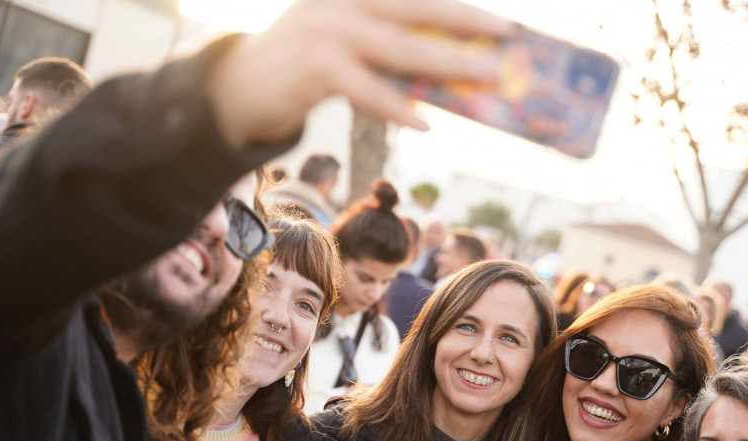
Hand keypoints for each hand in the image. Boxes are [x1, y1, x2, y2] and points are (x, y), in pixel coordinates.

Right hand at [207, 0, 511, 145]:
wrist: (240, 86)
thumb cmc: (305, 68)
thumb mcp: (350, 46)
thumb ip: (391, 51)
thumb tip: (450, 75)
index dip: (459, 7)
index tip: (501, 20)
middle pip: (417, 7)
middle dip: (466, 21)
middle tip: (507, 36)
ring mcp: (326, 28)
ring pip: (400, 47)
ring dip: (448, 62)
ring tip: (487, 75)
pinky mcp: (315, 65)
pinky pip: (367, 88)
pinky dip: (396, 106)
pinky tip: (423, 122)